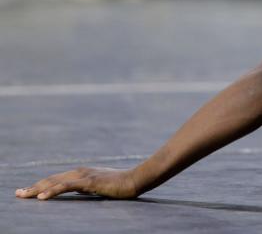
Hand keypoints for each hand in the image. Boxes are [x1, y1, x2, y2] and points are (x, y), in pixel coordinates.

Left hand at [15, 167, 139, 200]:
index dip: (40, 185)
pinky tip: (41, 197)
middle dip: (32, 187)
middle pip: (51, 179)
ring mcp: (84, 176)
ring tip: (22, 195)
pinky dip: (52, 191)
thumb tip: (77, 191)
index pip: (56, 179)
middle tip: (17, 194)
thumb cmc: (121, 184)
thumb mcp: (100, 185)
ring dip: (36, 189)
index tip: (26, 191)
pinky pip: (66, 187)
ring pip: (55, 182)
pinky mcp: (89, 182)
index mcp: (82, 172)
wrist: (135, 179)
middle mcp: (80, 171)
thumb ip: (87, 186)